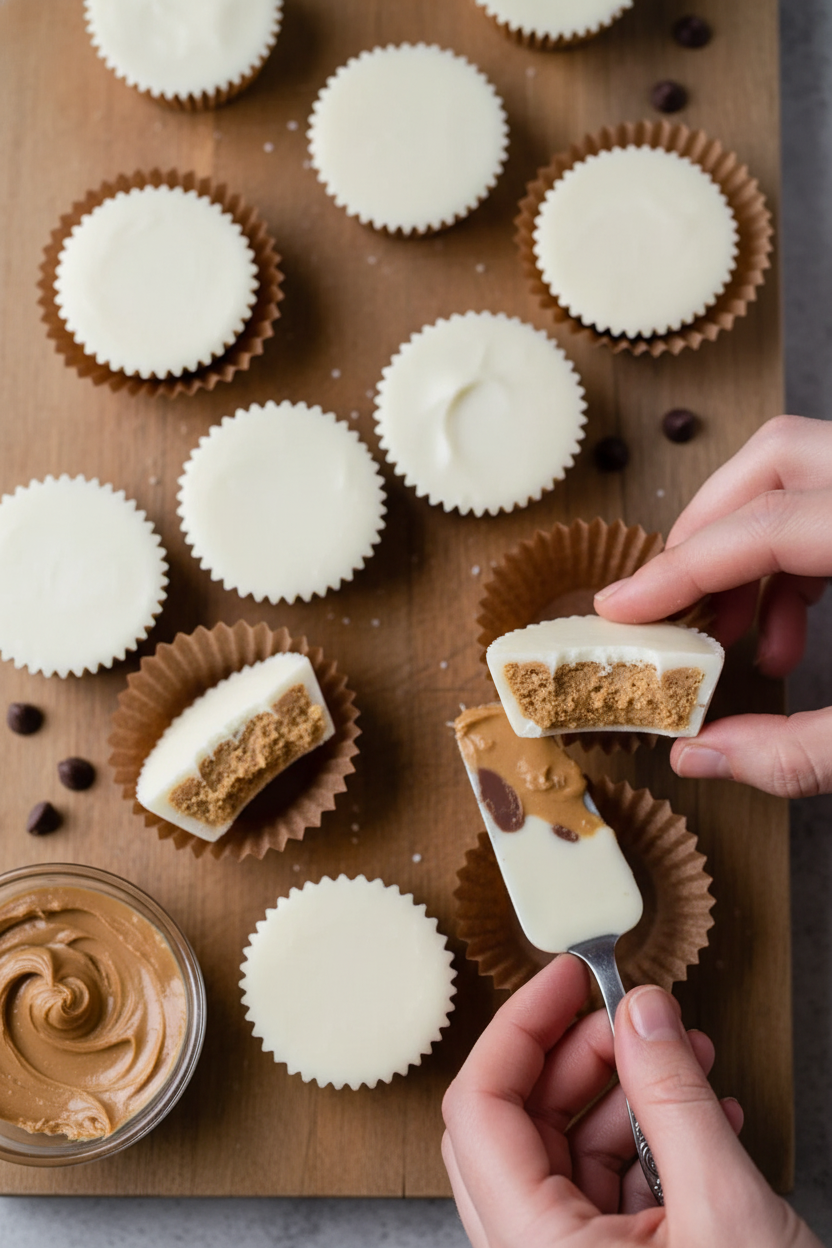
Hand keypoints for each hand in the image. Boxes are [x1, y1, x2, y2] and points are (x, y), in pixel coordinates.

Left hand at [442, 955, 818, 1247]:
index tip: (564, 979)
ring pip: (565, 1156)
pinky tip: (700, 1118)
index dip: (518, 1028)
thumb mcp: (727, 1212)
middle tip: (630, 1017)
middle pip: (517, 1126)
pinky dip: (648, 1144)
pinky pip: (606, 1192)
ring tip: (684, 1060)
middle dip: (576, 1058)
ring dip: (623, 1096)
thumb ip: (675, 1098)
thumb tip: (640, 1012)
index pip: (480, 1109)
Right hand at [593, 414, 830, 796]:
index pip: (767, 525)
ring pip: (804, 474)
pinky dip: (792, 559)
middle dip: (706, 525)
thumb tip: (702, 757)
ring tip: (734, 636)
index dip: (681, 571)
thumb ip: (805, 752)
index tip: (620, 609)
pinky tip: (784, 634)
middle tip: (674, 600)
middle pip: (777, 457)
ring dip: (748, 549)